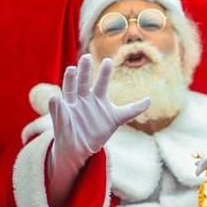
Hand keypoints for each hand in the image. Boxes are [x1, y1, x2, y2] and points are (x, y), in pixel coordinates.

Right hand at [48, 54, 149, 174]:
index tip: (109, 61)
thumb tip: (149, 100)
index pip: (102, 82)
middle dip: (85, 70)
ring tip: (71, 70)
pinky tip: (56, 99)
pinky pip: (58, 111)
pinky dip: (56, 105)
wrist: (81, 149)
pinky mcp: (61, 119)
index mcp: (96, 97)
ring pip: (70, 90)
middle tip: (87, 57)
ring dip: (70, 80)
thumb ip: (133, 109)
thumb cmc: (98, 130)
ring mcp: (70, 107)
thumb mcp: (116, 119)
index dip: (105, 73)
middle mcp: (83, 98)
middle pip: (84, 82)